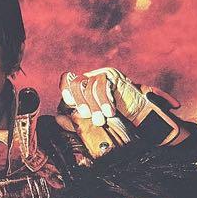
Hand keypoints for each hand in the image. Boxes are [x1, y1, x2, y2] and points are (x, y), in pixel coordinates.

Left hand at [59, 68, 180, 157]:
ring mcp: (102, 74)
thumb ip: (75, 121)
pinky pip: (103, 85)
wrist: (139, 116)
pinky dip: (104, 100)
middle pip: (76, 83)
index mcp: (83, 87)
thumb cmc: (115, 121)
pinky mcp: (113, 75)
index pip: (68, 81)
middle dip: (81, 101)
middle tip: (88, 116)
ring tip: (102, 119)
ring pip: (90, 86)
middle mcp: (91, 77)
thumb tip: (58, 118)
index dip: (67, 91)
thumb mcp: (92, 123)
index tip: (71, 105)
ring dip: (95, 105)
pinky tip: (110, 110)